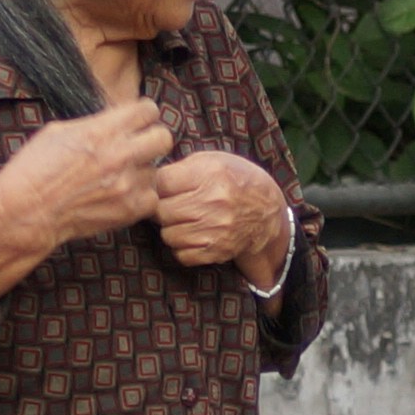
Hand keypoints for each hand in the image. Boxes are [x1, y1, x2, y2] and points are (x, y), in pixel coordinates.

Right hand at [0, 99, 169, 312]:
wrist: (26, 212)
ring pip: (156, 170)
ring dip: (142, 172)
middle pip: (164, 137)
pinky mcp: (129, 210)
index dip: (142, 115)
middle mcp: (120, 154)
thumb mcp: (59, 131)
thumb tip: (117, 121)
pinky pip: (152, 197)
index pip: (148, 110)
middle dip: (151, 140)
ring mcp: (128, 184)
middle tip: (138, 147)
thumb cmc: (34, 169)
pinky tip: (122, 195)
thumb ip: (95, 124)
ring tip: (120, 177)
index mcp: (102, 130)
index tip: (137, 122)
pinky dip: (140, 197)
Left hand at [151, 150, 294, 284]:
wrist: (267, 212)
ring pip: (168, 235)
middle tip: (172, 205)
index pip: (161, 182)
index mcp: (210, 174)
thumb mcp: (214, 160)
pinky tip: (193, 235)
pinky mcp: (217, 250)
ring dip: (171, 229)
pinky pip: (181, 254)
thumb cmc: (235, 181)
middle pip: (161, 211)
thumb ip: (182, 168)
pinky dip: (182, 247)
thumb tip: (148, 178)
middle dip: (163, 208)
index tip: (164, 186)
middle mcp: (213, 202)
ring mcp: (216, 229)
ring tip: (185, 219)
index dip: (158, 185)